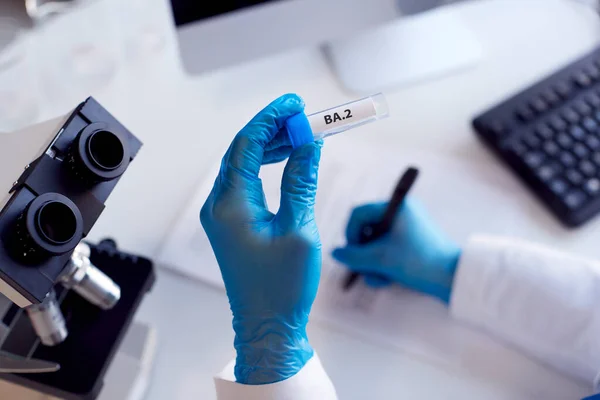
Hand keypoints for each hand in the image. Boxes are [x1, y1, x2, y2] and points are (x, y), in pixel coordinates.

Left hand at [201, 94, 321, 384]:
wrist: (267, 326)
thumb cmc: (281, 288)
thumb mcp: (299, 229)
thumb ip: (302, 180)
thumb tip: (309, 143)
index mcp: (230, 205)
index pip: (247, 145)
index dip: (271, 119)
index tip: (295, 104)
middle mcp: (219, 206)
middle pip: (243, 151)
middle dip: (273, 129)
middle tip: (304, 117)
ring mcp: (223, 214)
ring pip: (245, 165)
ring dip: (271, 146)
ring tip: (301, 135)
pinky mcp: (232, 223)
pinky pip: (247, 182)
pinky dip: (267, 166)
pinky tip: (286, 159)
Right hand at [332, 198, 460, 302]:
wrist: (454, 279)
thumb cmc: (418, 262)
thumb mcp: (381, 259)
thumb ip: (353, 256)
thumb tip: (336, 253)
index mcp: (396, 207)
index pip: (359, 213)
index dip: (349, 233)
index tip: (352, 253)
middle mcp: (401, 214)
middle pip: (366, 230)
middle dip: (363, 254)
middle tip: (364, 269)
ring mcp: (407, 230)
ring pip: (375, 244)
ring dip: (372, 264)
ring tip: (379, 279)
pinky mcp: (412, 245)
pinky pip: (388, 251)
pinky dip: (383, 266)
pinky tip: (386, 281)